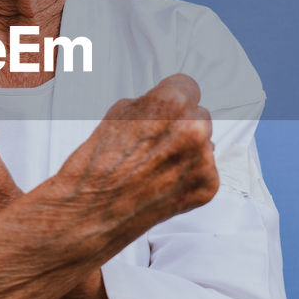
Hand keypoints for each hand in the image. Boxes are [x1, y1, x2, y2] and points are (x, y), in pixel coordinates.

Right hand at [54, 74, 217, 255]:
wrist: (91, 212)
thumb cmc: (99, 165)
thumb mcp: (118, 114)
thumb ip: (150, 104)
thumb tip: (167, 106)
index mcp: (171, 104)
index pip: (187, 86)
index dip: (171, 97)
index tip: (166, 108)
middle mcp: (193, 130)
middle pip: (198, 114)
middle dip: (179, 125)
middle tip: (154, 143)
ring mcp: (203, 160)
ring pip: (204, 144)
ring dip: (186, 151)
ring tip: (154, 165)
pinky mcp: (207, 187)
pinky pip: (204, 171)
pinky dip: (187, 176)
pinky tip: (161, 182)